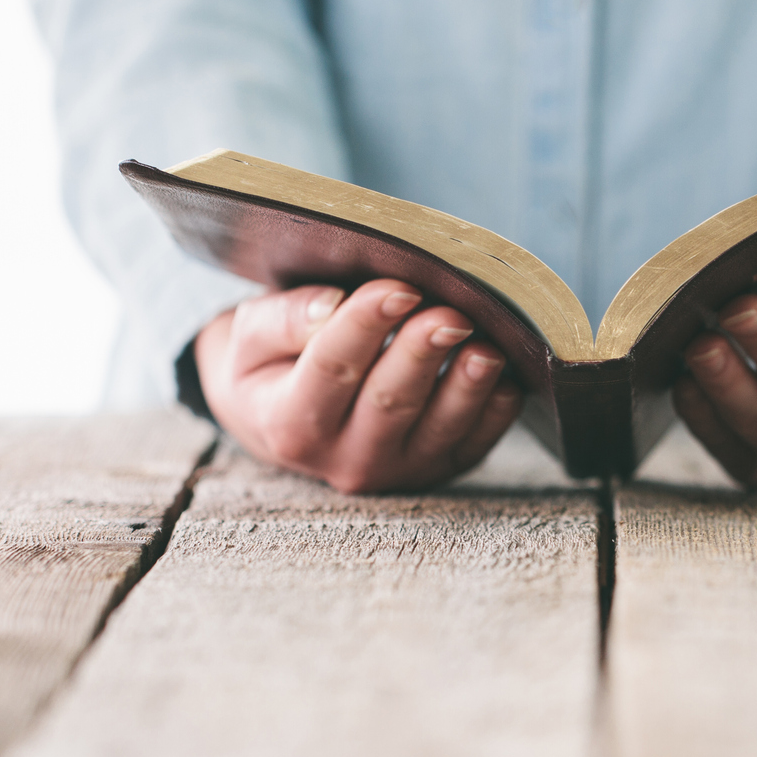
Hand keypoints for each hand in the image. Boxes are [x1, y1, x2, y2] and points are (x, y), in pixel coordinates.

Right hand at [193, 278, 522, 492]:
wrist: (285, 420)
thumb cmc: (270, 365)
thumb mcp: (250, 338)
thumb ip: (282, 320)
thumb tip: (330, 306)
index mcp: (290, 423)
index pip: (330, 368)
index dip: (365, 326)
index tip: (399, 287)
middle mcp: (343, 458)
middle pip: (389, 402)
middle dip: (423, 354)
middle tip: (450, 314)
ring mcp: (396, 469)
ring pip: (437, 428)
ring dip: (467, 387)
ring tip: (486, 347)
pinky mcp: (437, 468)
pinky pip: (473, 443)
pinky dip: (494, 411)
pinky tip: (505, 376)